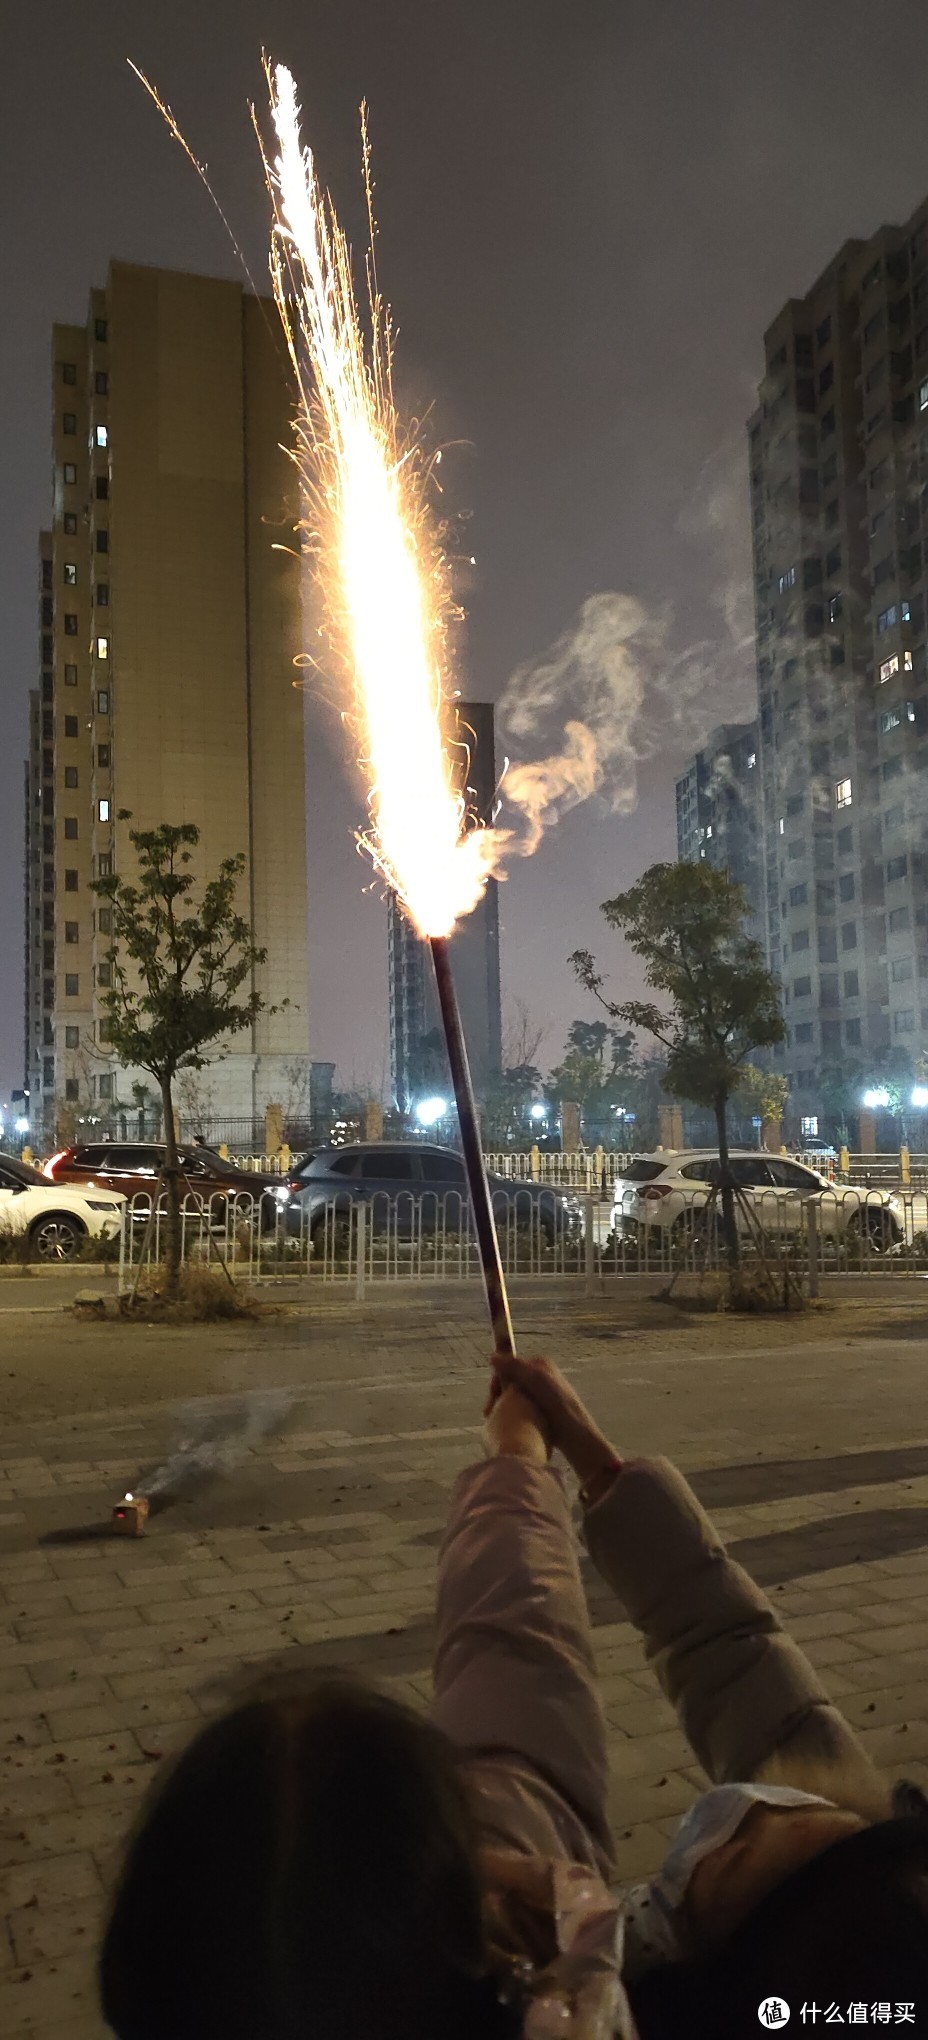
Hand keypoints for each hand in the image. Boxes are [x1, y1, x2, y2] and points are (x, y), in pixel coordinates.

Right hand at [485, 1355, 619, 1490]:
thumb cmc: (557, 1405)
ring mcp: (542, 1395)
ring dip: (503, 1407)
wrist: (575, 1435)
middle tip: (489, 1412)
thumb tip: (492, 1356)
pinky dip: (511, 1415)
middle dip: (499, 1396)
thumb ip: (514, 1366)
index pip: (511, 1366)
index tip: (492, 1395)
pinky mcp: (542, 1411)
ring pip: (514, 1397)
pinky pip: (520, 1409)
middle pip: (511, 1382)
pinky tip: (508, 1425)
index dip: (499, 1378)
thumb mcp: (535, 1380)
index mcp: (541, 1365)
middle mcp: (542, 1377)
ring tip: (496, 1420)